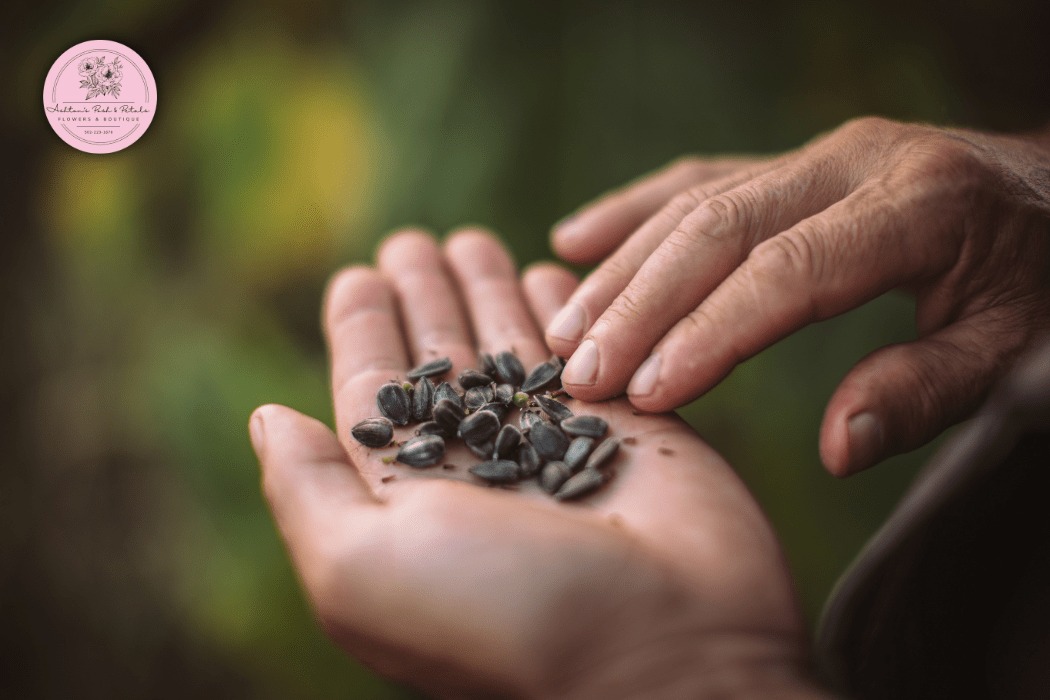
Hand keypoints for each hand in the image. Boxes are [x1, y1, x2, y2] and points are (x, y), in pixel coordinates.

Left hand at [249, 230, 826, 697]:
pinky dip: (569, 308)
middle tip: (412, 240)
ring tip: (471, 238)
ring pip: (512, 347)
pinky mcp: (630, 426)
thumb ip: (307, 489)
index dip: (364, 331)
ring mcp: (558, 443)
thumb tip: (268, 418)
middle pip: (444, 357)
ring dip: (490, 290)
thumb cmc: (503, 613)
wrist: (667, 650)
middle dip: (426, 297)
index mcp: (412, 494)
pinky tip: (549, 270)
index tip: (357, 275)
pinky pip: (592, 348)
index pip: (377, 393)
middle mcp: (481, 465)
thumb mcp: (360, 567)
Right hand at [546, 118, 1049, 474]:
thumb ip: (928, 392)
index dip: (712, 332)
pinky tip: (575, 240)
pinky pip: (697, 179)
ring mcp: (816, 155)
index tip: (648, 393)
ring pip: (695, 203)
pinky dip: (632, 210)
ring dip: (622, 268)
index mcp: (921, 204)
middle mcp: (855, 161)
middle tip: (579, 372)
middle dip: (640, 305)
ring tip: (561, 331)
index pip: (791, 270)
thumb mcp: (1015, 346)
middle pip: (719, 228)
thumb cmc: (1037, 279)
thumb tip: (835, 446)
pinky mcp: (791, 164)